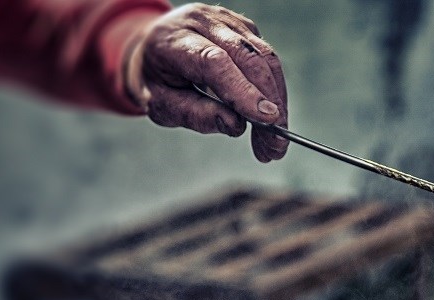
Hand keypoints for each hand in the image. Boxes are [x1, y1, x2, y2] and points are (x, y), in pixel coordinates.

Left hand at [126, 3, 288, 161]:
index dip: (243, 91)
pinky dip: (274, 90)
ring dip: (278, 101)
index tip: (267, 120)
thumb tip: (236, 125)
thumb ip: (195, 114)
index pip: (215, 62)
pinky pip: (269, 58)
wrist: (155, 46)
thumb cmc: (157, 79)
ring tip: (274, 142)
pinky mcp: (244, 27)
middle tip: (275, 145)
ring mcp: (227, 21)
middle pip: (247, 58)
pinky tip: (269, 117)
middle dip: (269, 103)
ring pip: (266, 58)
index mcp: (174, 41)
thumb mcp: (162, 105)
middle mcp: (203, 22)